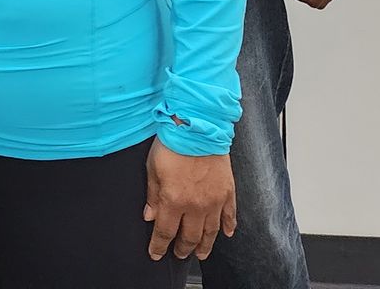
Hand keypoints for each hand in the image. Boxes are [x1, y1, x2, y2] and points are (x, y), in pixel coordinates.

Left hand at [144, 141, 235, 260]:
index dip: (159, 246)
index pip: (165, 232)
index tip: (156, 254)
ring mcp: (214, 200)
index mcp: (174, 200)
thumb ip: (152, 195)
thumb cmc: (173, 144)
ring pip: (210, 232)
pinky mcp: (227, 191)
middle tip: (179, 254)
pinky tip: (227, 234)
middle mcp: (196, 205)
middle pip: (190, 237)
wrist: (198, 126)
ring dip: (205, 245)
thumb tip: (149, 216)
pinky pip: (230, 215)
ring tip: (201, 253)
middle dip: (183, 248)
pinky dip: (229, 227)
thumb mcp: (153, 169)